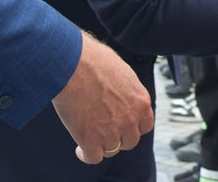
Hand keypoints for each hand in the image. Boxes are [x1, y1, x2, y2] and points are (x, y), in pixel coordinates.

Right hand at [52, 32, 154, 164]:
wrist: (72, 63)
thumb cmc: (92, 59)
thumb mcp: (120, 70)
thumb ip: (125, 86)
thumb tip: (118, 89)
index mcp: (140, 100)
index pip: (145, 125)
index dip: (133, 127)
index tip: (123, 126)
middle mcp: (130, 118)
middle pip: (130, 141)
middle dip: (118, 137)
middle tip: (104, 131)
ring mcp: (111, 131)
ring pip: (111, 150)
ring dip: (101, 145)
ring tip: (90, 139)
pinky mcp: (91, 139)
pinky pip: (93, 157)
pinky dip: (86, 155)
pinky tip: (79, 149)